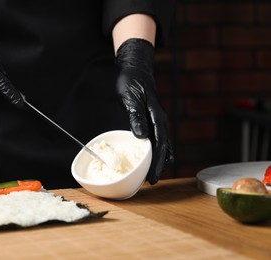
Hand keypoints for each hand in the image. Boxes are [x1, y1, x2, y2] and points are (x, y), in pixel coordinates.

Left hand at [115, 38, 173, 183]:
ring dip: (157, 161)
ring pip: (162, 146)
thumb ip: (136, 117)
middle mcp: (160, 121)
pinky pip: (155, 140)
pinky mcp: (151, 121)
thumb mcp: (130, 98)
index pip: (161, 145)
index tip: (152, 178)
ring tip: (149, 175)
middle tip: (150, 181)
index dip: (157, 163)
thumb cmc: (131, 81)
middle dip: (159, 166)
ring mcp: (157, 121)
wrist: (134, 69)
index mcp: (157, 118)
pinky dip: (153, 152)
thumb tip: (141, 136)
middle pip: (165, 149)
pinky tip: (145, 158)